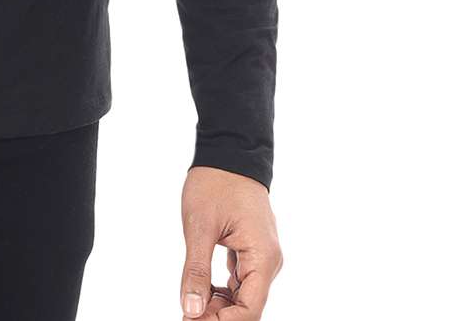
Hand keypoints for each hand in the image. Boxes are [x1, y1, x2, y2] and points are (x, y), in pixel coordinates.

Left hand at [179, 165, 283, 317]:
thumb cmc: (215, 183)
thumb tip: (191, 309)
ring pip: (244, 296)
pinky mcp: (252, 250)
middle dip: (218, 315)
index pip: (249, 311)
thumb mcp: (199, 227)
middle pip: (247, 307)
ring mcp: (262, 256)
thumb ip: (196, 271)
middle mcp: (268, 261)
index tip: (192, 320)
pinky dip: (222, 290)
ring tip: (191, 304)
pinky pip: (241, 281)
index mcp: (262, 257)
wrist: (229, 151)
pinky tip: (203, 290)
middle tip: (187, 313)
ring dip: (219, 305)